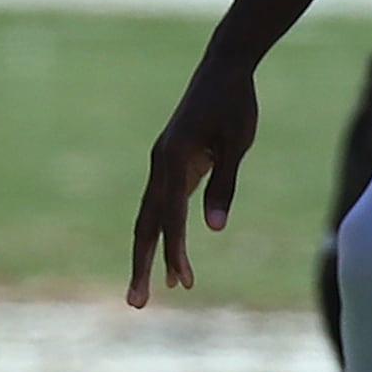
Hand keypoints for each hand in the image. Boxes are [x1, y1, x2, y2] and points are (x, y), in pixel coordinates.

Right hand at [128, 56, 261, 306]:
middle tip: (136, 303)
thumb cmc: (235, 104)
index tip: (183, 281)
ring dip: (149, 254)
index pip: (171, 215)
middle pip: (145, 223)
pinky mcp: (172, 164)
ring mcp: (163, 165)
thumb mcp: (236, 144)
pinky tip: (173, 260)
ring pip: (149, 218)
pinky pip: (162, 206)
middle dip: (142, 264)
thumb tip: (212, 230)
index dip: (175, 250)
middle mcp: (160, 164)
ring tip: (149, 292)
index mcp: (172, 158)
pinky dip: (163, 234)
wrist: (224, 68)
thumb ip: (224, 186)